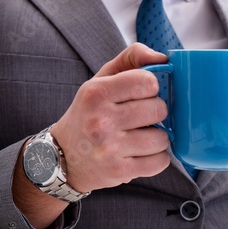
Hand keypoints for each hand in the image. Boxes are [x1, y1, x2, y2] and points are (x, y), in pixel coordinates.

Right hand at [51, 43, 170, 192]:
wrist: (62, 156)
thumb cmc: (89, 114)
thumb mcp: (101, 81)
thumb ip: (131, 60)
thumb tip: (162, 57)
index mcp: (97, 93)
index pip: (147, 81)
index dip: (151, 88)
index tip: (143, 94)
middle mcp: (101, 121)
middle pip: (159, 110)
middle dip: (156, 113)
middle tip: (142, 118)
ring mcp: (110, 148)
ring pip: (162, 138)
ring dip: (157, 138)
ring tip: (140, 137)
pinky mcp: (119, 171)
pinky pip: (160, 161)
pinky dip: (157, 158)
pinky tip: (142, 153)